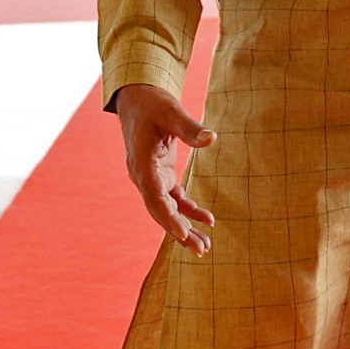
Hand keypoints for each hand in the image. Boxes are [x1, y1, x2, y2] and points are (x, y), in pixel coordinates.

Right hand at [114, 82, 215, 253]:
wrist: (137, 98)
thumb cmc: (153, 103)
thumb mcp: (171, 111)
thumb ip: (189, 128)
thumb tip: (212, 138)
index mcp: (141, 164)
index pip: (154, 198)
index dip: (168, 217)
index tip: (183, 234)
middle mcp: (143, 176)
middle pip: (160, 211)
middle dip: (179, 232)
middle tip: (202, 250)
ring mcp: (150, 178)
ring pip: (167, 209)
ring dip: (185, 226)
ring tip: (205, 246)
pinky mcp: (160, 175)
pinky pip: (174, 198)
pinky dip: (189, 209)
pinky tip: (207, 220)